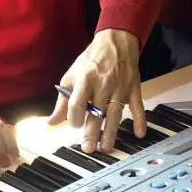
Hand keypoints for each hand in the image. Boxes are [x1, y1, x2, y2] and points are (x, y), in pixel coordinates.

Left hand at [47, 29, 145, 153]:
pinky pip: (138, 106)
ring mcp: (120, 87)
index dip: (74, 116)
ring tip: (105, 147)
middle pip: (96, 111)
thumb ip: (62, 101)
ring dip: (111, 132)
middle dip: (92, 132)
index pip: (77, 101)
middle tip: (88, 148)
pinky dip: (140, 120)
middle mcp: (103, 83)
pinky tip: (139, 133)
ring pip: (115, 113)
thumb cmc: (91, 61)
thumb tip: (51, 122)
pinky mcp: (133, 89)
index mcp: (85, 79)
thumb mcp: (72, 75)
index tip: (74, 125)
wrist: (116, 42)